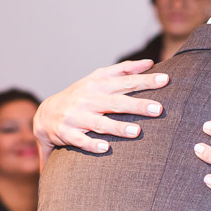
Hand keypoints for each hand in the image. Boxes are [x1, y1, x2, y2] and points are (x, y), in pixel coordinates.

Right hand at [33, 61, 167, 161]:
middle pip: (116, 101)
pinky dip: (92, 144)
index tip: (165, 79)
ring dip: (118, 128)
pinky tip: (106, 148)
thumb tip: (149, 63)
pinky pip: (80, 140)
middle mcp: (87, 99)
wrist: (45, 114)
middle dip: (138, 105)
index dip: (145, 80)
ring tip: (137, 132)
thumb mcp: (97, 78)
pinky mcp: (66, 133)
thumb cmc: (80, 95)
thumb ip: (123, 70)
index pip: (125, 80)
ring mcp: (76, 116)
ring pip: (99, 122)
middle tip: (159, 109)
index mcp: (97, 84)